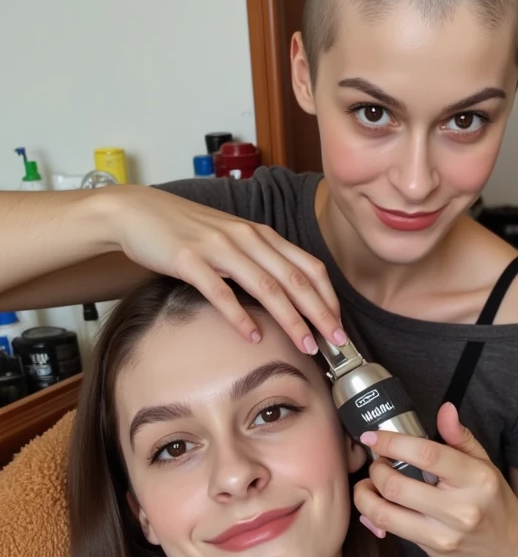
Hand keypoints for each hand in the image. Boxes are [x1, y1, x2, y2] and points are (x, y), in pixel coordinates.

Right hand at [111, 186, 344, 352]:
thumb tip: (287, 295)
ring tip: (305, 345)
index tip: (340, 325)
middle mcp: (246, 238)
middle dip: (320, 313)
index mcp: (260, 234)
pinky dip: (239, 316)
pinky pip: (220, 291)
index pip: (308, 266)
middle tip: (337, 342)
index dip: (328, 297)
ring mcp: (218, 247)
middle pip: (294, 279)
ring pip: (265, 286)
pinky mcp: (189, 259)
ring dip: (290, 318)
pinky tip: (252, 337)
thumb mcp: (231, 240)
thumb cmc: (186, 230)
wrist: (138, 211)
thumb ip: (258, 262)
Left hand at [354, 402, 517, 556]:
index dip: (392, 442)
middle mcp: (461, 508)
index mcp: (477, 478)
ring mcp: (445, 533)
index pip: (426, 454)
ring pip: (385, 512)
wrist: (510, 556)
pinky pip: (391, 529)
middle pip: (397, 484)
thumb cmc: (496, 505)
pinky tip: (377, 505)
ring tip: (370, 485)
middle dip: (376, 469)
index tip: (373, 436)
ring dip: (365, 495)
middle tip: (377, 463)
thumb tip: (445, 409)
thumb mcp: (486, 466)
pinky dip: (373, 515)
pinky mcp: (432, 550)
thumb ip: (461, 438)